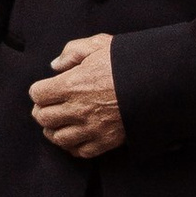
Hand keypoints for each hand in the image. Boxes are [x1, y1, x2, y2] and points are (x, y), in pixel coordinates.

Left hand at [31, 34, 125, 157]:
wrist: (157, 83)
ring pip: (57, 137)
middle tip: (49, 106)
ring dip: (55, 130)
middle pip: (43, 117)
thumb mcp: (99, 44)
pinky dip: (74, 145)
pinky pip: (79, 151)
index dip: (40, 90)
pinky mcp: (105, 141)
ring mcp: (91, 128)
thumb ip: (72, 51)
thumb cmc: (128, 63)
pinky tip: (77, 135)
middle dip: (43, 110)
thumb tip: (55, 65)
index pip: (37, 94)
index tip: (47, 89)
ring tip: (60, 122)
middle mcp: (78, 109)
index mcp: (72, 84)